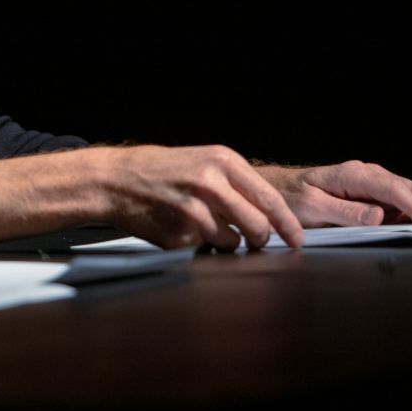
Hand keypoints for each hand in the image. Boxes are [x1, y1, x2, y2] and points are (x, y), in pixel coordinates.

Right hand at [88, 144, 305, 250]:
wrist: (113, 179)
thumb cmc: (160, 170)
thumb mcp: (201, 161)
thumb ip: (235, 183)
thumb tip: (270, 214)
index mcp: (222, 161)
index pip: (270, 199)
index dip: (288, 224)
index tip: (297, 239)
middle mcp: (212, 184)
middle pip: (258, 226)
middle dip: (260, 239)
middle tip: (254, 241)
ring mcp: (195, 211)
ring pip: (234, 242)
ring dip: (226, 242)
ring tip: (203, 226)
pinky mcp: (180, 234)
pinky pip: (206, 249)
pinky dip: (200, 244)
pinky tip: (180, 227)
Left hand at [255, 161, 411, 226]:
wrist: (278, 189)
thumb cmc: (290, 197)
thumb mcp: (310, 207)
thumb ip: (343, 211)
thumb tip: (377, 215)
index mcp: (353, 174)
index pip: (393, 189)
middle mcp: (367, 174)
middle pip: (411, 188)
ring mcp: (373, 182)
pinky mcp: (375, 192)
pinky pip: (407, 198)